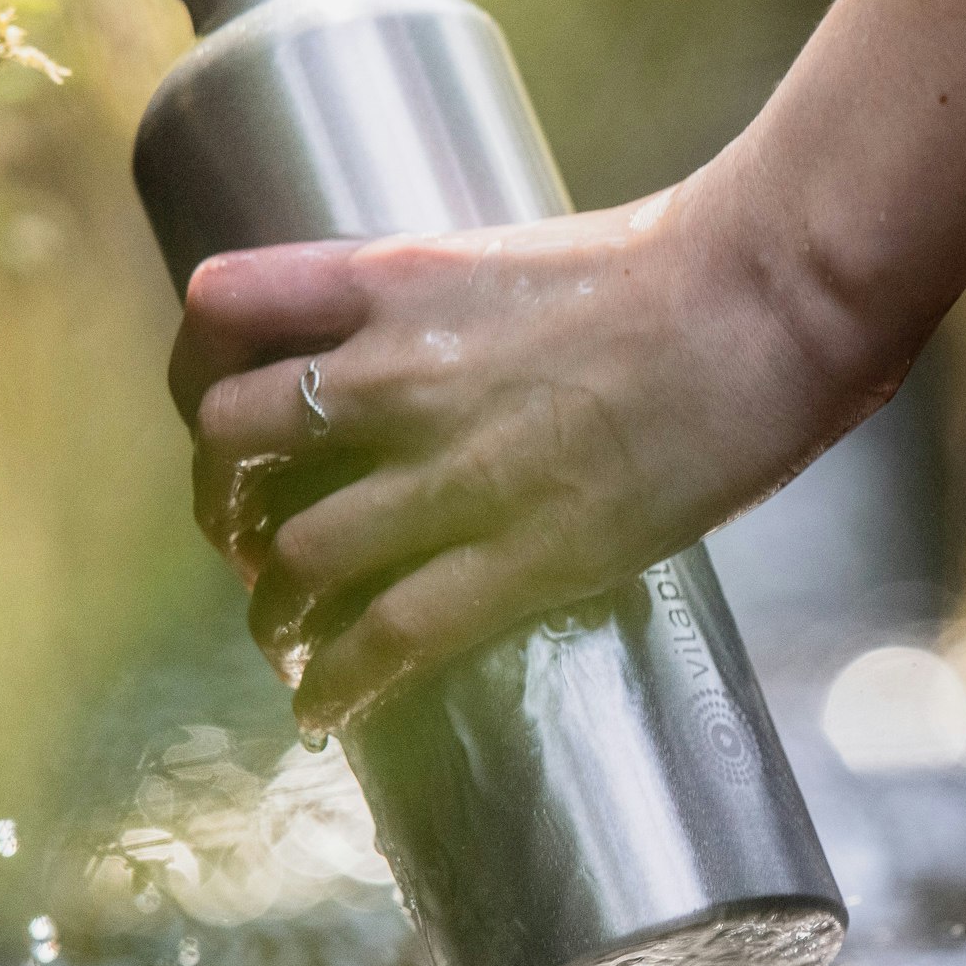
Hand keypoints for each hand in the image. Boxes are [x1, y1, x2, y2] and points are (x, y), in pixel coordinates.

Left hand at [169, 172, 893, 736]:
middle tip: (248, 540)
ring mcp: (450, 471)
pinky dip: (338, 683)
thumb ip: (450, 309)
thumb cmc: (676, 263)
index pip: (221, 309)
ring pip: (294, 556)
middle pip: (231, 441)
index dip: (200, 371)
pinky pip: (387, 636)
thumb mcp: (516, 255)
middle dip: (224, 501)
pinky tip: (327, 710)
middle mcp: (393, 373)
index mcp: (392, 280)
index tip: (220, 416)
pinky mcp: (517, 555)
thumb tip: (428, 363)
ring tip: (285, 639)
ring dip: (273, 609)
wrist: (765, 299)